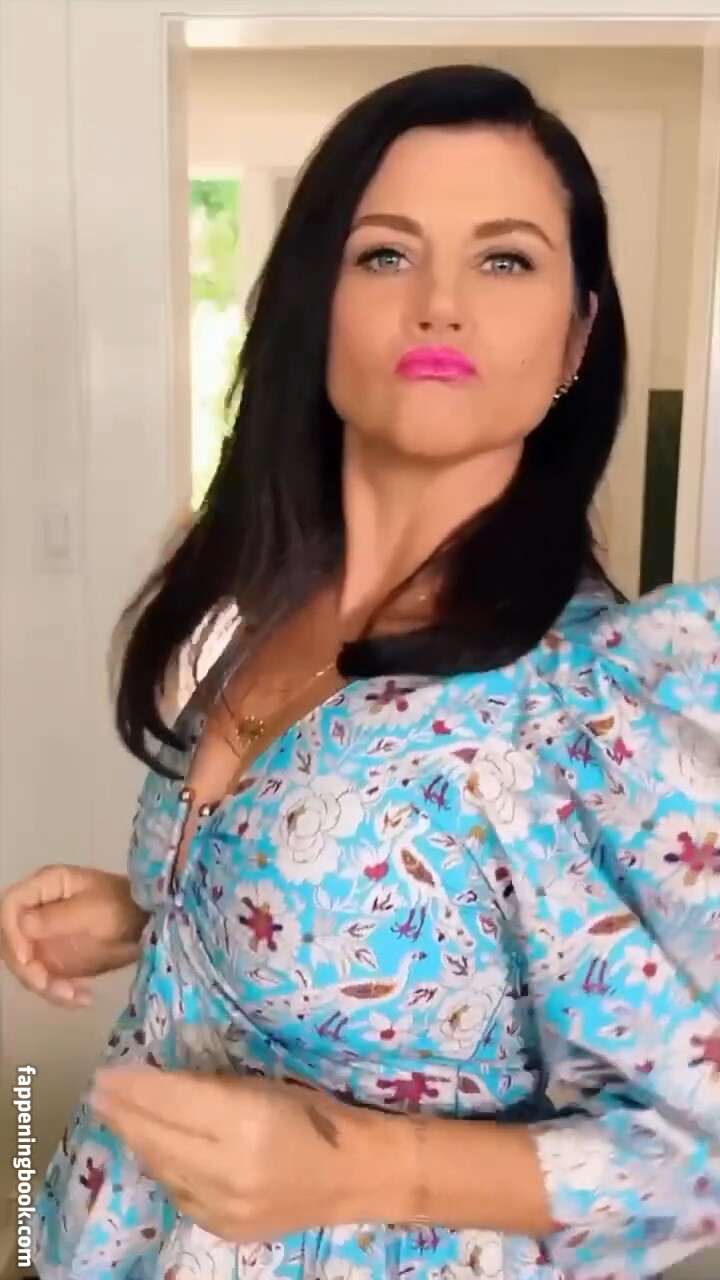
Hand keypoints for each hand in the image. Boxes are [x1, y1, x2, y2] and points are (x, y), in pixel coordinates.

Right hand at [0, 865, 147, 1007]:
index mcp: (47, 886)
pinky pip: (46, 979)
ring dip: (45, 986)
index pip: (11, 904)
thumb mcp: (93, 909)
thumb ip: (56, 918)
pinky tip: (82, 999)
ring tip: (74, 997)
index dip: (11, 931)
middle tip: (47, 986)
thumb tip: (22, 925)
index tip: (25, 957)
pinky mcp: (56, 958)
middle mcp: (39, 909)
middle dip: (27, 968)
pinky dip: (59, 992)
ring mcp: (45, 935)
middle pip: (12, 941)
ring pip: (26, 965)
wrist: (148, 923)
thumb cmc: (124, 906)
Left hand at [88, 1065, 383, 1241]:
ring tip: (116, 1116)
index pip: (172, 1102)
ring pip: (162, 1169)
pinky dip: (161, 1167)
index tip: (107, 1073)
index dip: (135, 1087)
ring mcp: (224, 1206)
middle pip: (158, 1137)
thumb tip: (162, 1082)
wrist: (357, 1176)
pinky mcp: (224, 1229)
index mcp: (245, 1121)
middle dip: (123, 1113)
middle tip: (98, 1091)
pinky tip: (151, 1148)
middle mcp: (229, 1168)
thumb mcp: (267, 1086)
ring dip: (137, 1140)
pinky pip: (179, 1194)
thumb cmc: (318, 1116)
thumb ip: (214, 1088)